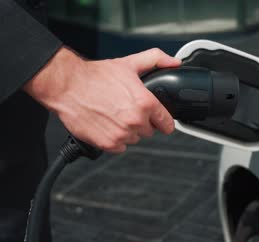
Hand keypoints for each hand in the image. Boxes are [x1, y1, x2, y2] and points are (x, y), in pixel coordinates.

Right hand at [23, 47, 180, 152]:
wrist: (67, 86)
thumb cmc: (96, 76)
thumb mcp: (130, 63)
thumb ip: (156, 60)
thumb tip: (174, 62)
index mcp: (145, 103)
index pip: (167, 124)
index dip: (163, 120)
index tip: (159, 119)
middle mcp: (135, 120)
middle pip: (149, 131)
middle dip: (142, 122)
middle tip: (127, 109)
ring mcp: (121, 134)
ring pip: (135, 139)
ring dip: (128, 130)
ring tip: (115, 115)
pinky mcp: (108, 143)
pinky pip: (120, 147)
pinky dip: (115, 139)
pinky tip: (107, 124)